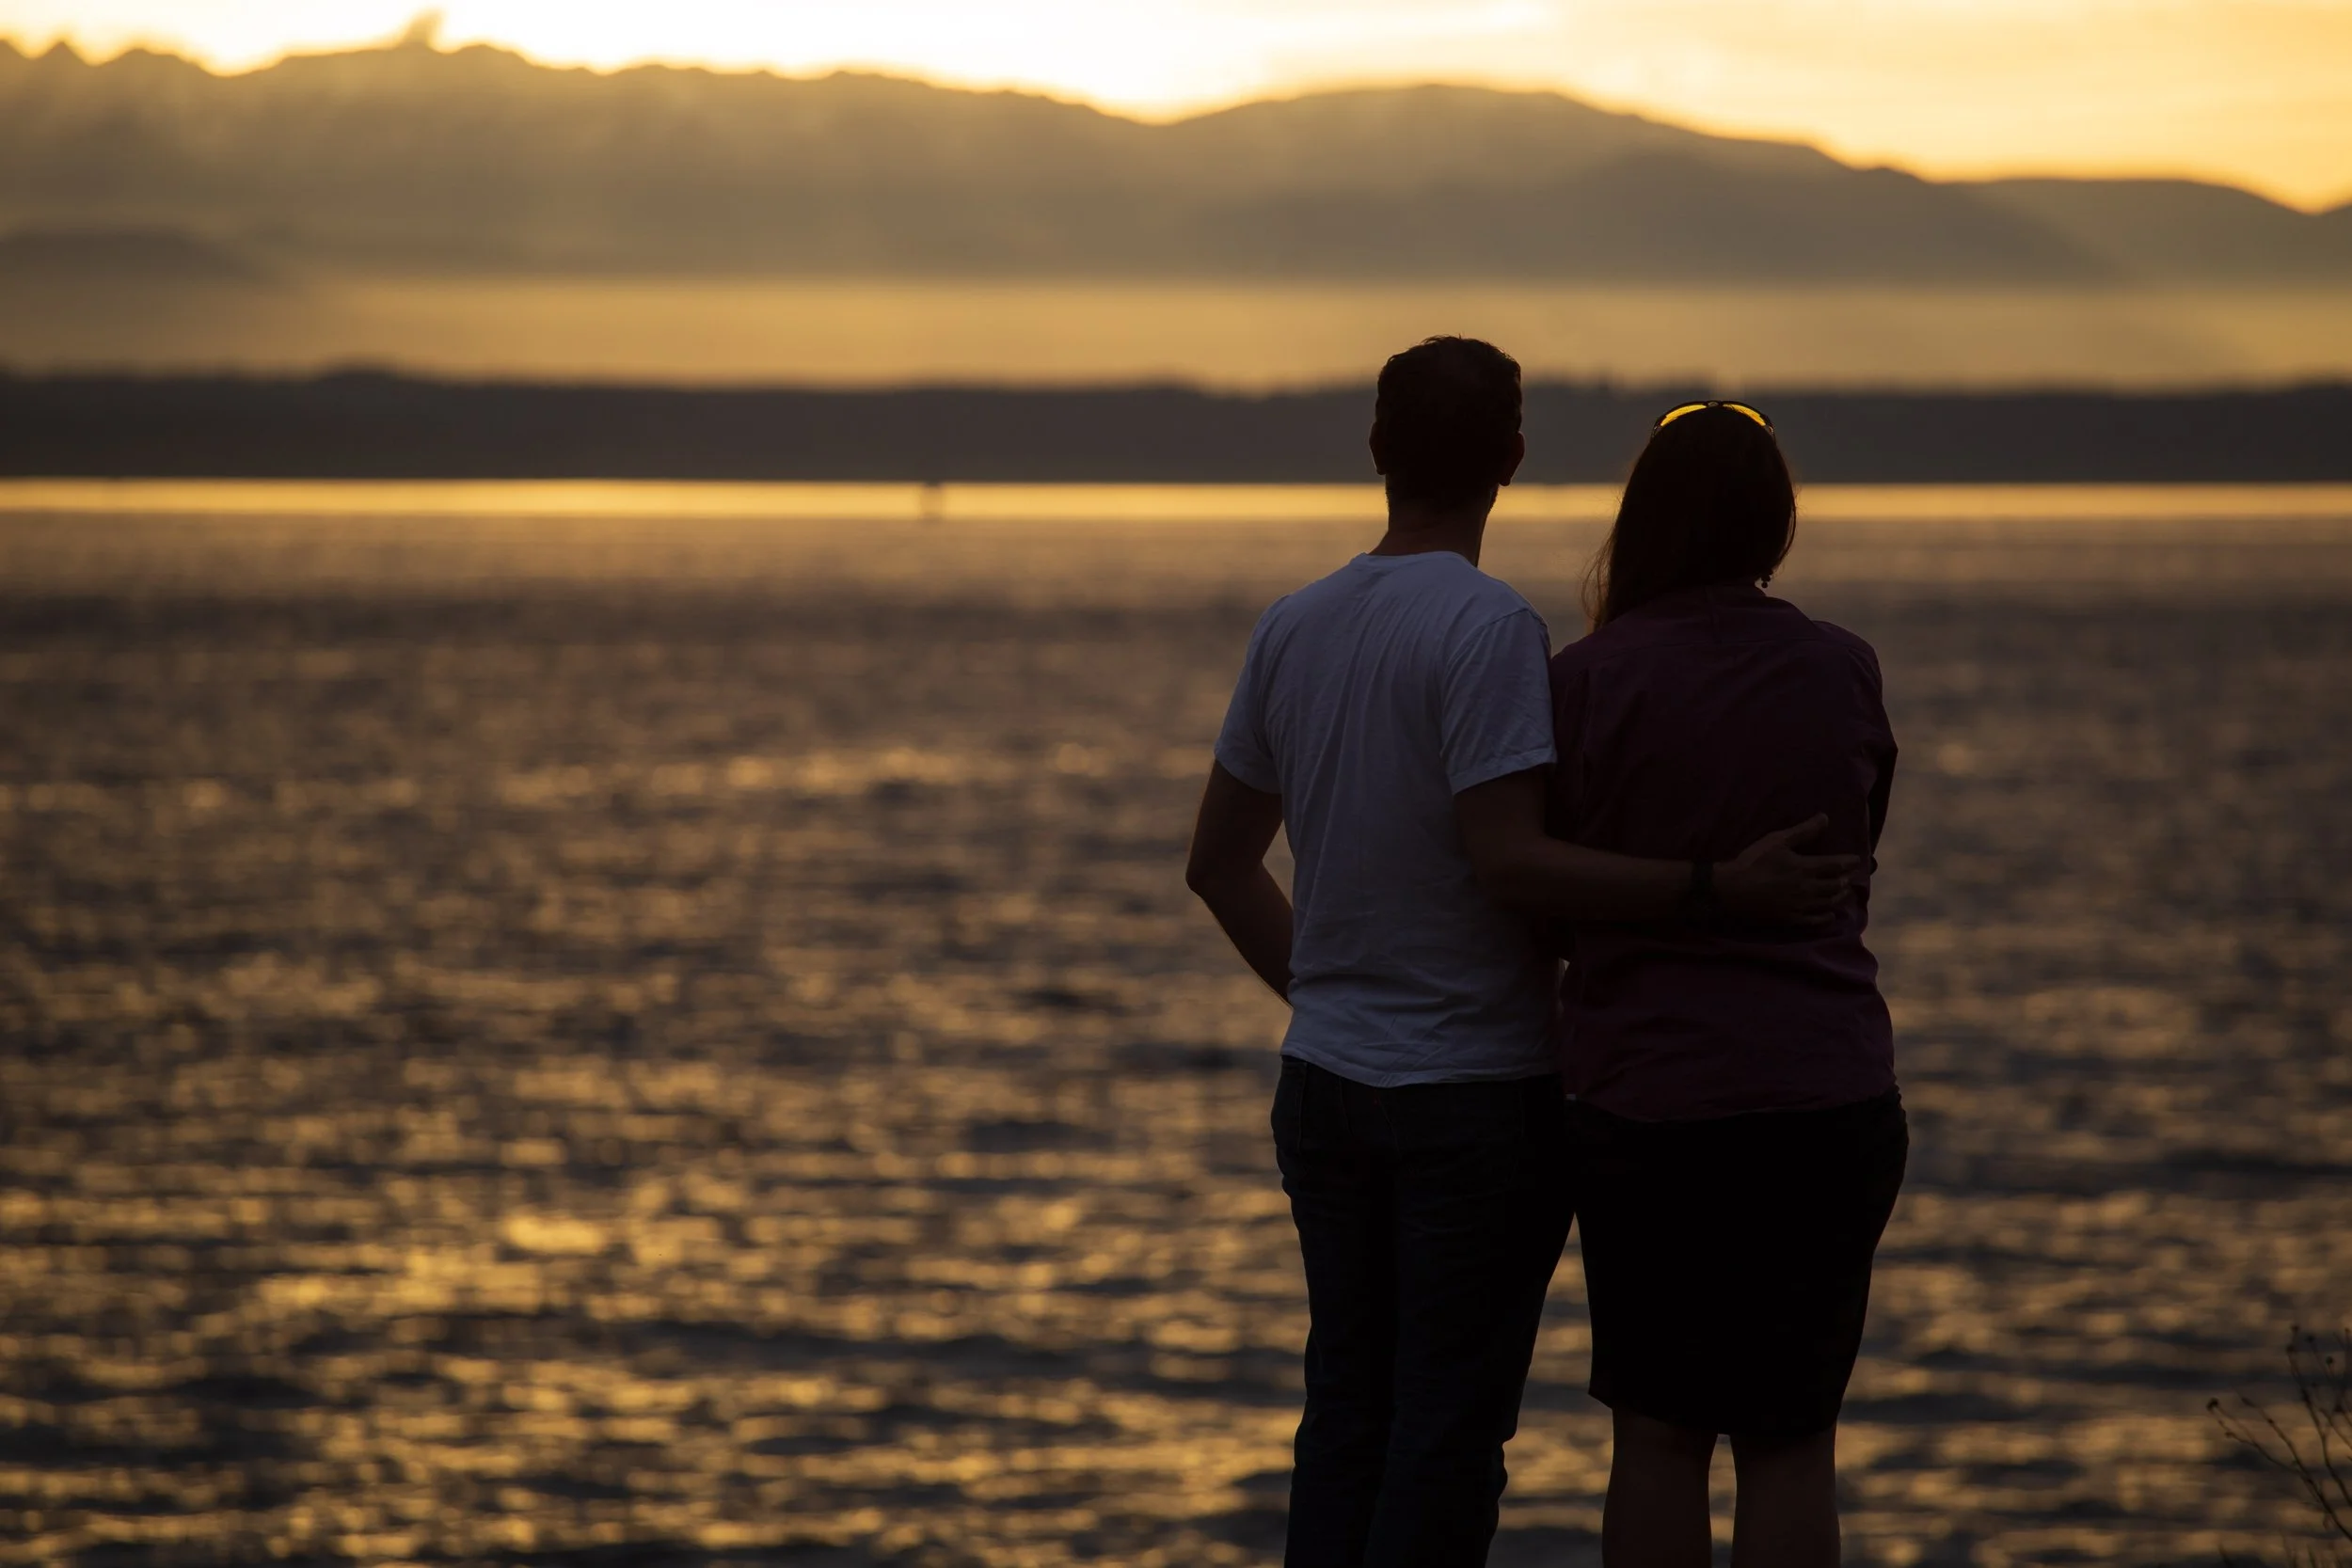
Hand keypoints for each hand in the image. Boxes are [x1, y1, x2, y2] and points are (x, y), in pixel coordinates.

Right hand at [1715, 815, 1861, 923]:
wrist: (1732, 890)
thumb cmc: (1753, 861)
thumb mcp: (1777, 840)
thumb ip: (1803, 831)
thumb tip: (1825, 818)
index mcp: (1806, 868)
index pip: (1836, 865)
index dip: (1849, 862)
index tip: (1857, 860)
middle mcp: (1808, 888)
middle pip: (1835, 885)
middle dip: (1845, 880)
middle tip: (1850, 876)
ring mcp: (1800, 905)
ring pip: (1828, 902)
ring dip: (1839, 896)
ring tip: (1845, 892)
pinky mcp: (1791, 918)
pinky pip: (1814, 920)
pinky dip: (1825, 917)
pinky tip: (1830, 916)